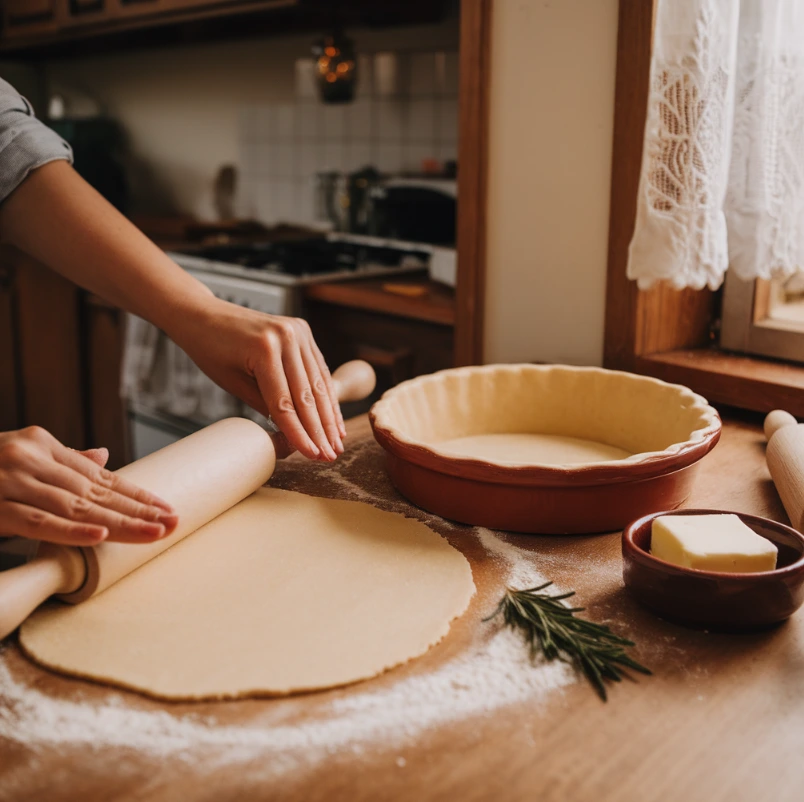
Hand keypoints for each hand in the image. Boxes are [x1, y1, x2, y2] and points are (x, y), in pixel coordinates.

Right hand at [0, 427, 177, 545]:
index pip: (99, 476)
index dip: (135, 495)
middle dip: (138, 510)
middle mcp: (31, 458)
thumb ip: (60, 461)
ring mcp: (12, 481)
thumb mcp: (19, 458)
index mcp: (41, 445)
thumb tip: (102, 457)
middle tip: (172, 522)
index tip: (166, 509)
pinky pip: (38, 522)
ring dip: (119, 523)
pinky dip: (72, 530)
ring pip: (76, 506)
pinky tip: (101, 535)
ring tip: (153, 532)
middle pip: (95, 491)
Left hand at [171, 298, 345, 460]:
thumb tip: (292, 433)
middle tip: (330, 456)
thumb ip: (265, 406)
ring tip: (336, 443)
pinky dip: (326, 394)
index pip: (285, 402)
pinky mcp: (303, 331)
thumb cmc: (211, 350)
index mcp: (265, 349)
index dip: (300, 433)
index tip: (312, 455)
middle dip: (320, 430)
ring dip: (329, 417)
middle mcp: (287, 337)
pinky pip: (318, 368)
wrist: (205, 315)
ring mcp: (298, 331)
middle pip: (307, 394)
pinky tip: (334, 418)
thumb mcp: (233, 383)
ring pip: (318, 383)